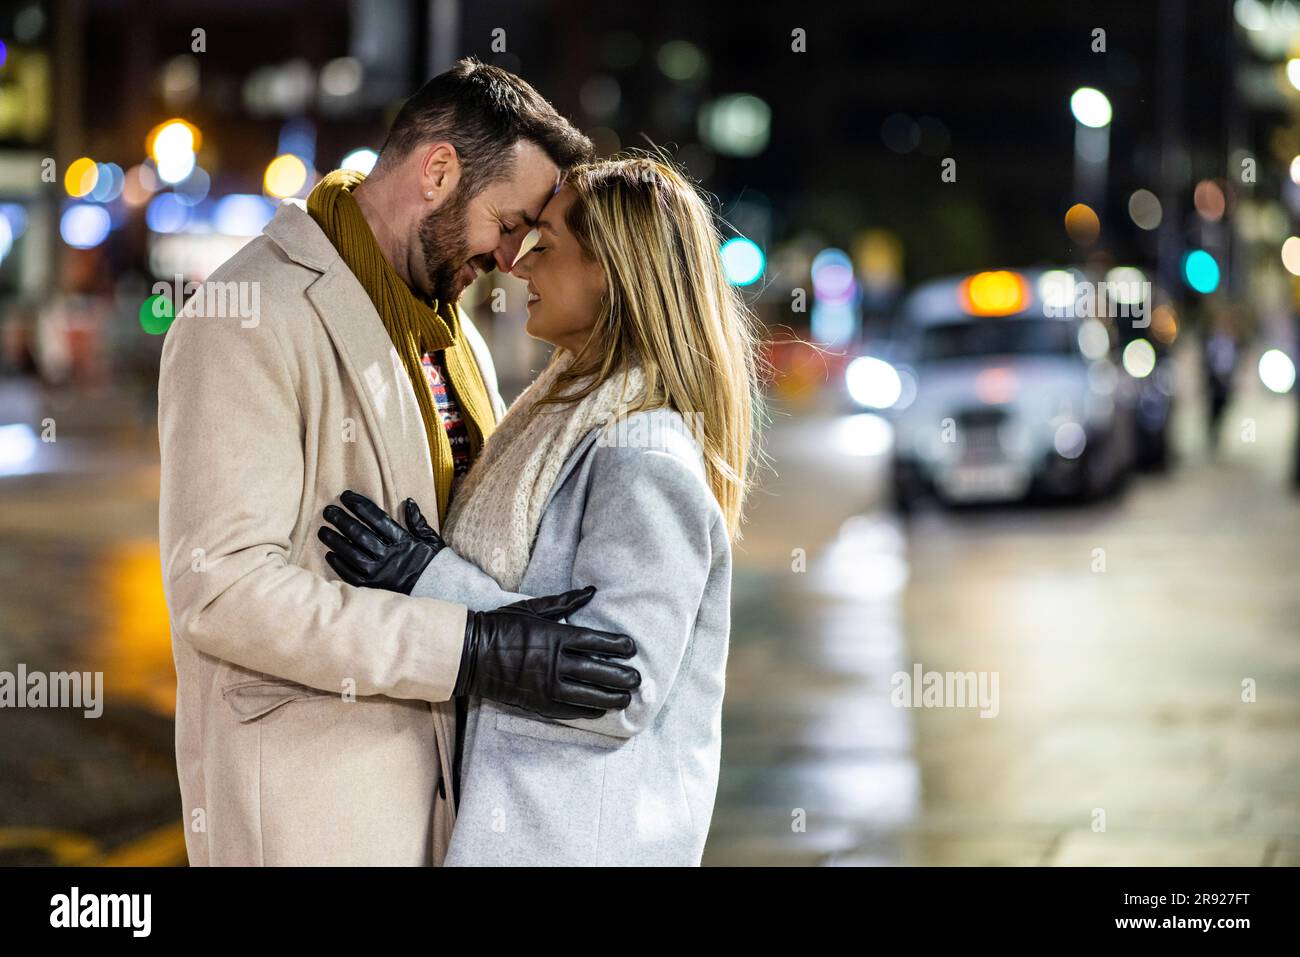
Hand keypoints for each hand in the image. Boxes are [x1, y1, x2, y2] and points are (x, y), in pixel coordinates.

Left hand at [318, 490, 444, 593]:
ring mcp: (379, 573)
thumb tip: (408, 502)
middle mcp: (388, 556)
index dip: (359, 505)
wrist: (438, 591)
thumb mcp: (431, 540)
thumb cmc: (432, 563)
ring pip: (351, 553)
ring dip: (335, 541)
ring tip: (323, 530)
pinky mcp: (373, 587)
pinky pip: (351, 575)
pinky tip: (330, 554)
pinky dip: (339, 564)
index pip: (376, 518)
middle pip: (359, 534)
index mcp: (403, 541)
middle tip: (328, 511)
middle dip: (341, 520)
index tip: (346, 496)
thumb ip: (418, 521)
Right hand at [458, 586, 641, 719]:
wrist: (470, 654)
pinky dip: (587, 711)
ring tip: (626, 699)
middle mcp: (555, 662)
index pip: (597, 642)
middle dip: (622, 677)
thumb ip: (564, 602)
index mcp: (556, 636)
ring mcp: (546, 685)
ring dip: (611, 698)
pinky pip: (569, 711)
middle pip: (599, 671)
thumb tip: (590, 590)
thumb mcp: (533, 608)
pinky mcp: (537, 703)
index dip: (619, 646)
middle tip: (638, 680)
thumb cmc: (502, 626)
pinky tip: (600, 711)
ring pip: (588, 695)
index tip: (632, 649)